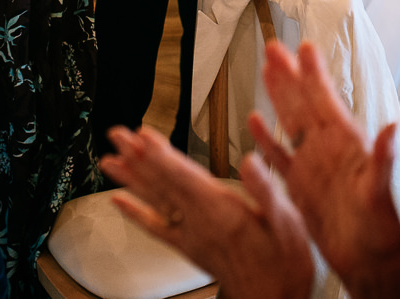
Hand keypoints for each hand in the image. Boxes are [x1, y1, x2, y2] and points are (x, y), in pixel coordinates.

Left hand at [101, 127, 314, 298]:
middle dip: (140, 157)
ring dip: (132, 179)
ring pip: (155, 201)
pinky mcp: (189, 247)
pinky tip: (119, 201)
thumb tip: (251, 162)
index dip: (162, 156)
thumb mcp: (288, 224)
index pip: (185, 177)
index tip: (142, 136)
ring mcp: (191, 235)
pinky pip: (157, 228)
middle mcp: (201, 223)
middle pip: (163, 184)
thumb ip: (266, 191)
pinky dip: (136, 213)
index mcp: (224, 212)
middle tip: (118, 135)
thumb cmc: (283, 264)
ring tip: (110, 160)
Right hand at [248, 42, 399, 292]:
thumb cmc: (380, 229)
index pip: (326, 101)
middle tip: (274, 48)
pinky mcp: (300, 186)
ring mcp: (313, 165)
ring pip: (290, 122)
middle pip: (303, 103)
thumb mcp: (382, 193)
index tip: (305, 47)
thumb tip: (392, 128)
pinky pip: (280, 156)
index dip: (315, 74)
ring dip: (278, 96)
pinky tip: (255, 122)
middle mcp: (328, 149)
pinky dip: (267, 139)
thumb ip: (384, 159)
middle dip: (289, 74)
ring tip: (265, 70)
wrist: (368, 260)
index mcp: (346, 145)